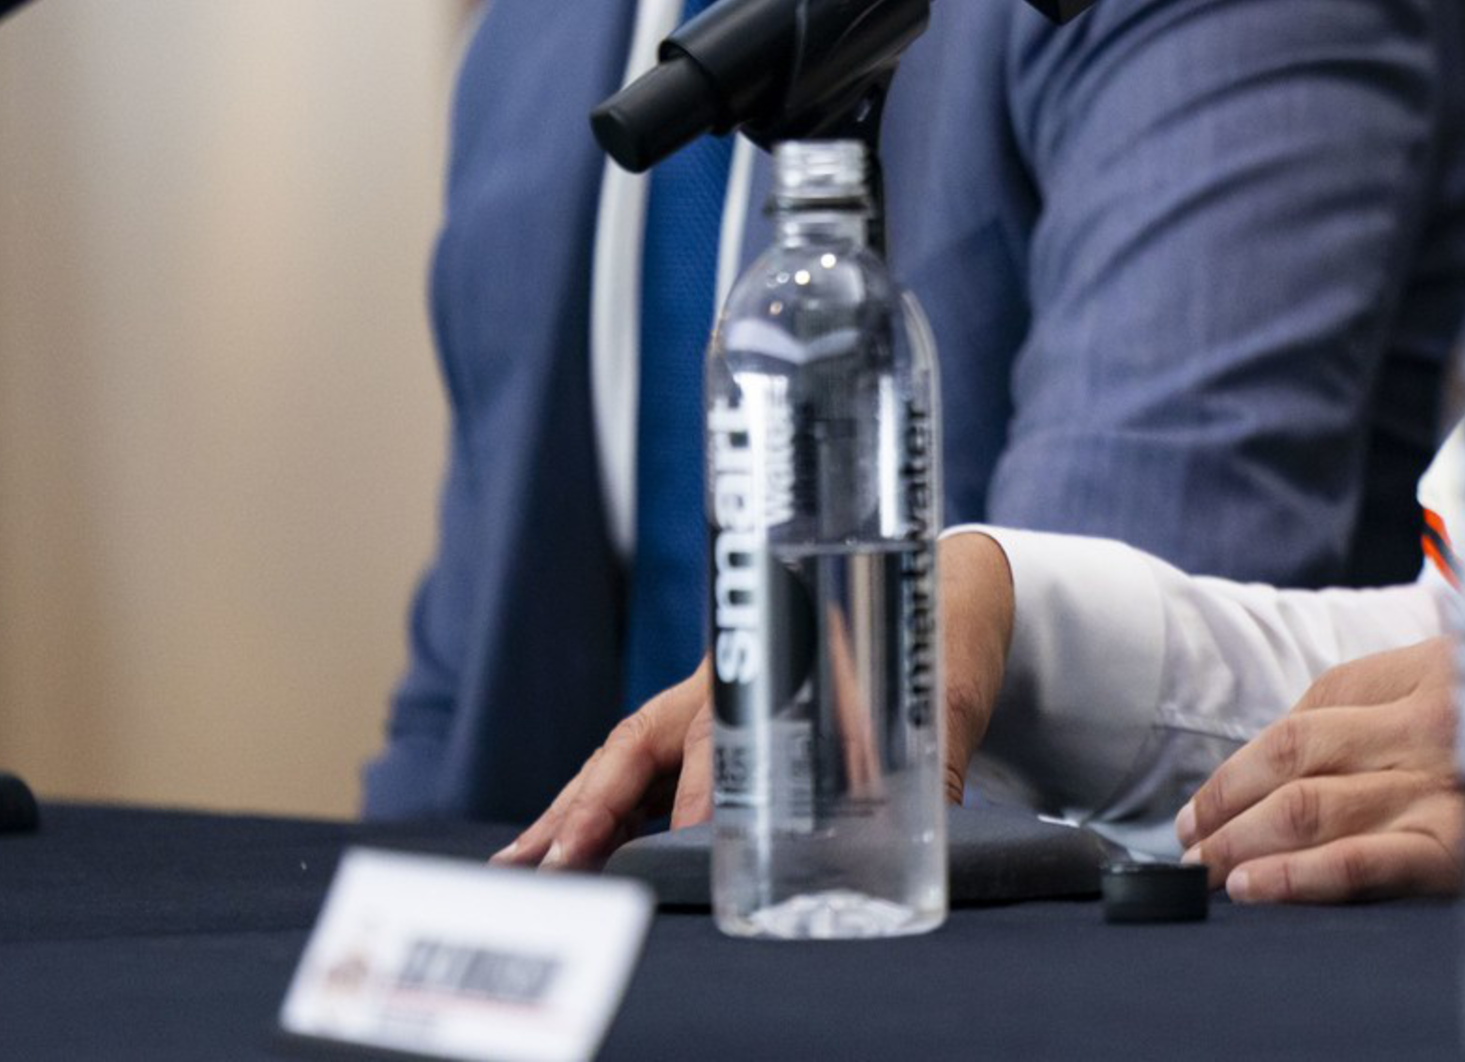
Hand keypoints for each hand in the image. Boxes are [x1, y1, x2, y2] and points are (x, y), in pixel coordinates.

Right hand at [494, 529, 1019, 869]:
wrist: (932, 596)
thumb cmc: (930, 642)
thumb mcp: (942, 696)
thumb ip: (939, 769)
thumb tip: (941, 837)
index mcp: (780, 661)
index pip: (722, 734)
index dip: (695, 793)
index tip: (678, 845)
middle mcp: (728, 681)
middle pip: (648, 746)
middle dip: (597, 807)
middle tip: (556, 865)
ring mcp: (706, 703)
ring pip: (625, 760)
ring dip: (573, 814)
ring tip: (521, 867)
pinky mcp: (704, 728)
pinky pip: (637, 772)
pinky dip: (595, 814)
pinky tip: (558, 856)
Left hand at [1175, 636, 1464, 903]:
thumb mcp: (1450, 697)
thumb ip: (1371, 719)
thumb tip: (1264, 779)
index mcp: (1421, 671)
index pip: (1305, 717)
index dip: (1238, 769)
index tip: (1203, 809)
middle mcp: (1426, 722)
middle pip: (1294, 758)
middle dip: (1226, 807)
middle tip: (1189, 847)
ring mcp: (1440, 785)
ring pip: (1310, 808)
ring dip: (1240, 842)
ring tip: (1204, 869)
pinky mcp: (1455, 851)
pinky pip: (1358, 862)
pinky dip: (1294, 876)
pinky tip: (1255, 885)